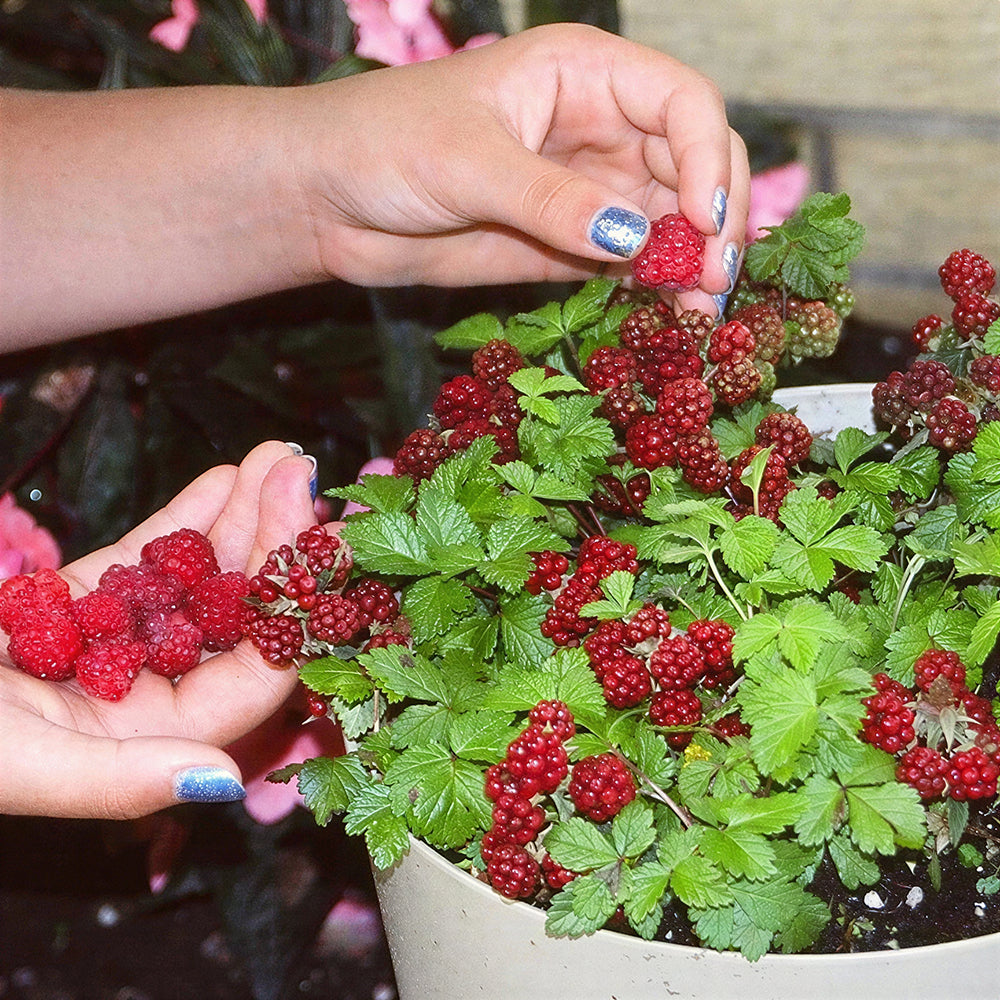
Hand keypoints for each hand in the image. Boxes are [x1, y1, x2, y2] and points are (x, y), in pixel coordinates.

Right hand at [0, 441, 318, 819]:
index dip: (293, 605)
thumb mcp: (22, 766)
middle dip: (275, 544)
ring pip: (199, 578)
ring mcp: (119, 640)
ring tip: (276, 457)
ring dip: (240, 518)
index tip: (321, 537)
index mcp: (150, 742)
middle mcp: (148, 692)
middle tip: (302, 475)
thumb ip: (120, 781)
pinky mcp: (81, 602)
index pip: (251, 674)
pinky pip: (147, 558)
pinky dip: (185, 518)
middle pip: (236, 616)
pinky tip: (224, 477)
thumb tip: (221, 782)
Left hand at [301, 23, 748, 315]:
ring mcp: (586, 188)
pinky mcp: (566, 243)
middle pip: (693, 164)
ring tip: (701, 314)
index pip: (682, 102)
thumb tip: (632, 238)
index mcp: (582, 74)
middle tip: (718, 279)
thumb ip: (550, 200)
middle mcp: (598, 127)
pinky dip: (655, 289)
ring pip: (668, 221)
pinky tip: (670, 317)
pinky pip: (628, 263)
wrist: (328, 200)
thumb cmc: (384, 144)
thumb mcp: (468, 162)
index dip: (708, 158)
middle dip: (715, 219)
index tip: (705, 219)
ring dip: (693, 264)